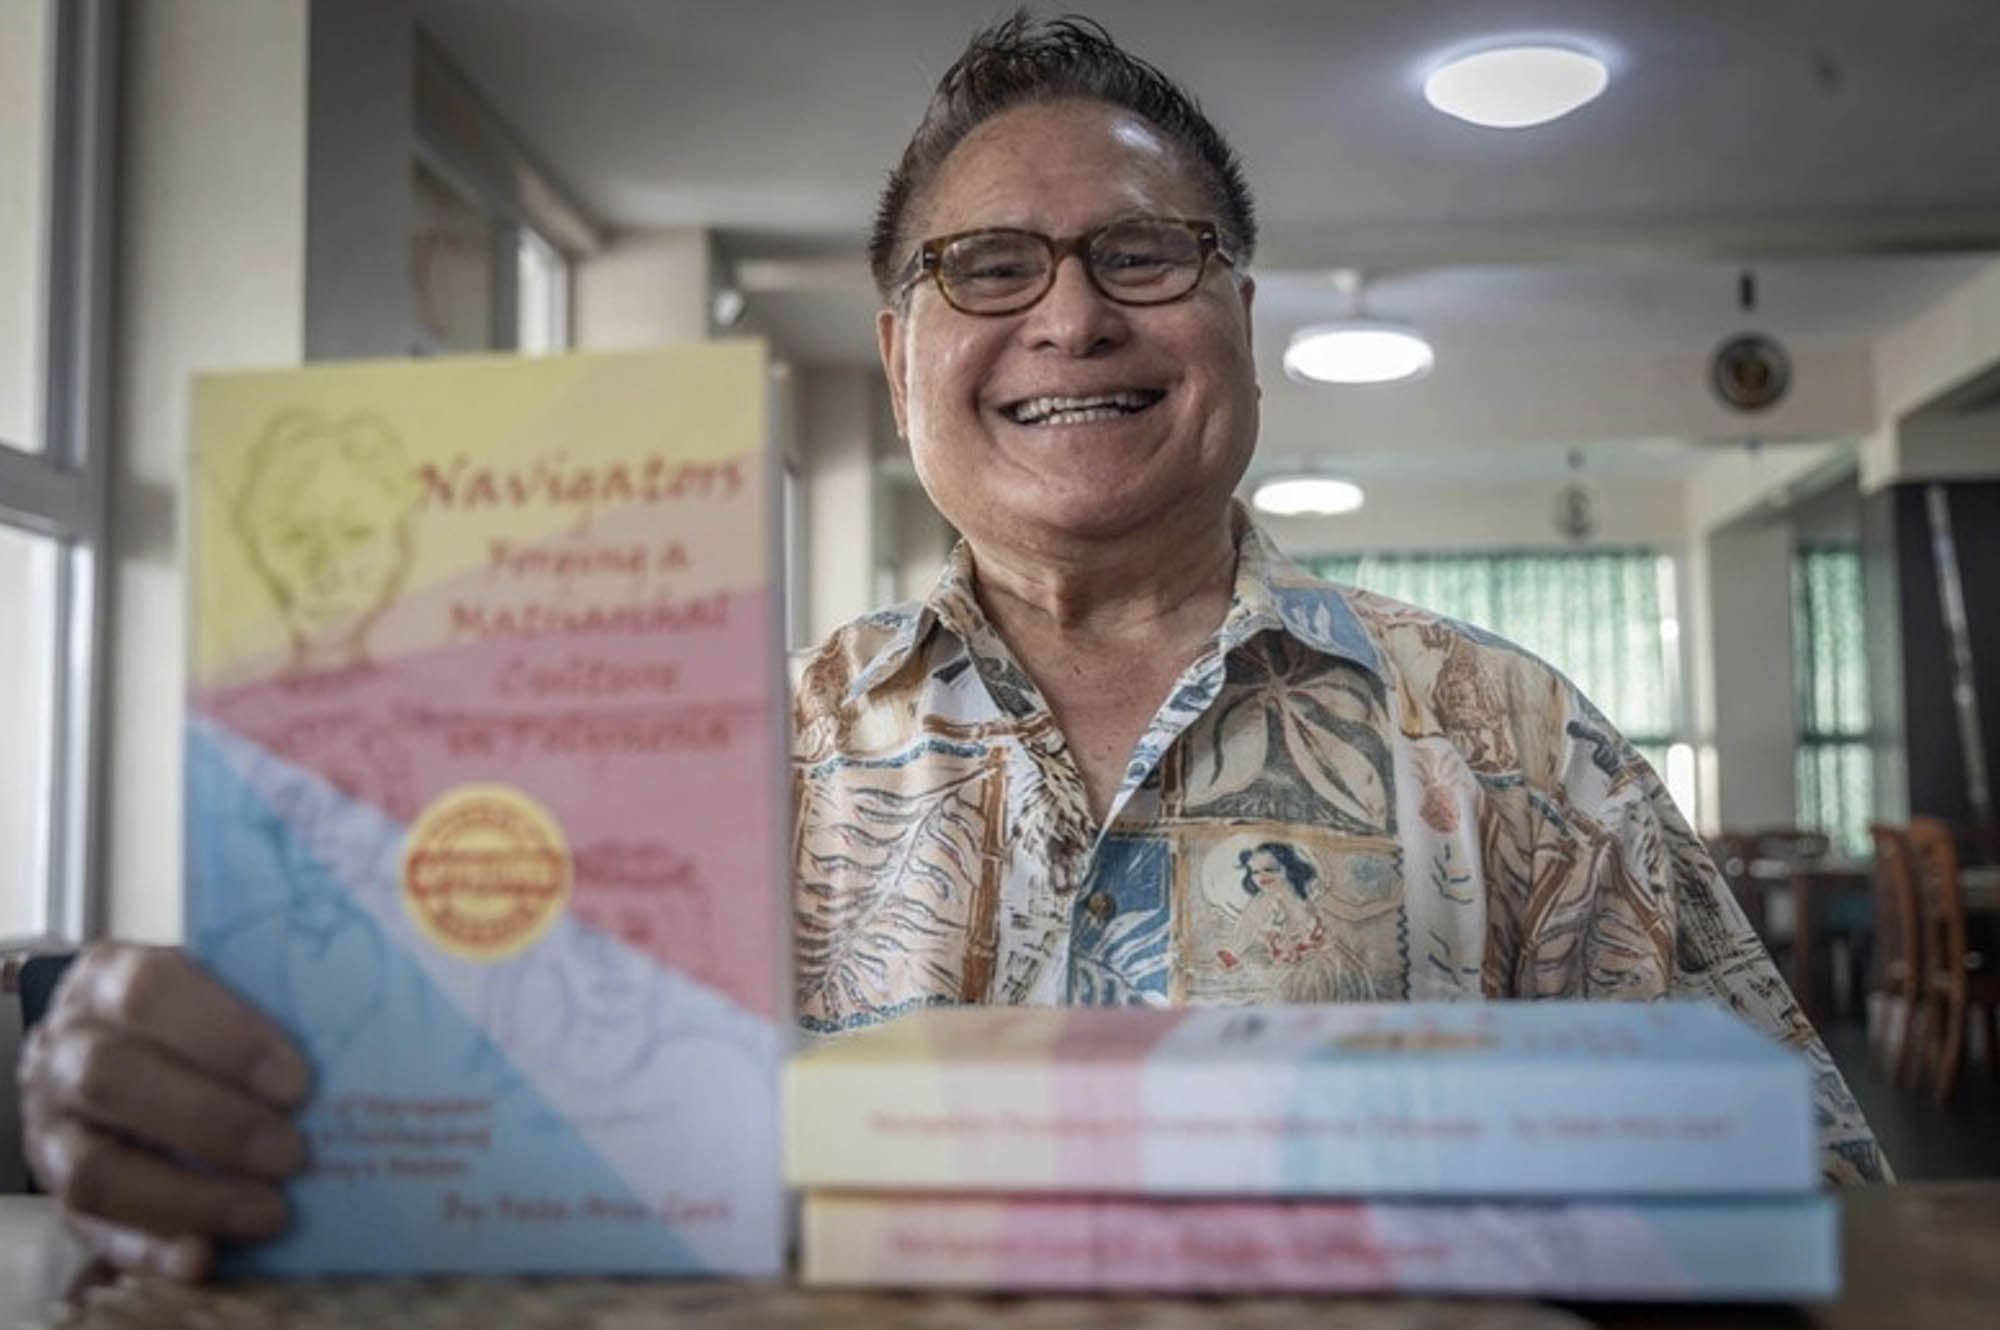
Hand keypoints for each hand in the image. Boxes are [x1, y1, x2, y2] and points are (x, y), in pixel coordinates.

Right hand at [16, 943, 311, 1279]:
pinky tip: (206, 1257)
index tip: (297, 1081)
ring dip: (190, 1197)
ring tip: (271, 1211)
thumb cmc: (190, 1015)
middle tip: (294, 1153)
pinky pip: (90, 1229)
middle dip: (214, 1122)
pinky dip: (150, 1248)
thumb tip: (358, 1040)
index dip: (225, 1037)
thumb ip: (266, 1000)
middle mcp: (64, 1049)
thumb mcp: (217, 988)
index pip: (152, 992)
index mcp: (109, 977)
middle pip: (114, 1079)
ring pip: (95, 1168)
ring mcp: (48, 1125)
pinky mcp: (53, 1190)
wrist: (112, 1050)